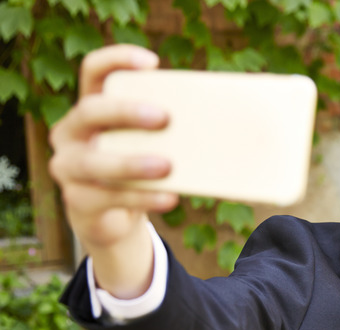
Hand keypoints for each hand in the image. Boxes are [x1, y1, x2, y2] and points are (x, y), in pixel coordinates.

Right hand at [49, 44, 177, 296]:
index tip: (153, 62)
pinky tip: (169, 197)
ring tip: (167, 166)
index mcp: (91, 107)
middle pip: (90, 110)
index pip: (94, 70)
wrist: (112, 218)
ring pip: (93, 162)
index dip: (117, 60)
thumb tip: (228, 120)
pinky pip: (109, 198)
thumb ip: (169, 129)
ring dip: (131, 163)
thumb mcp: (150, 144)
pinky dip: (142, 197)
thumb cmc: (138, 169)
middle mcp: (71, 132)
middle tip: (165, 117)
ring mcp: (68, 167)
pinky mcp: (78, 201)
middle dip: (126, 111)